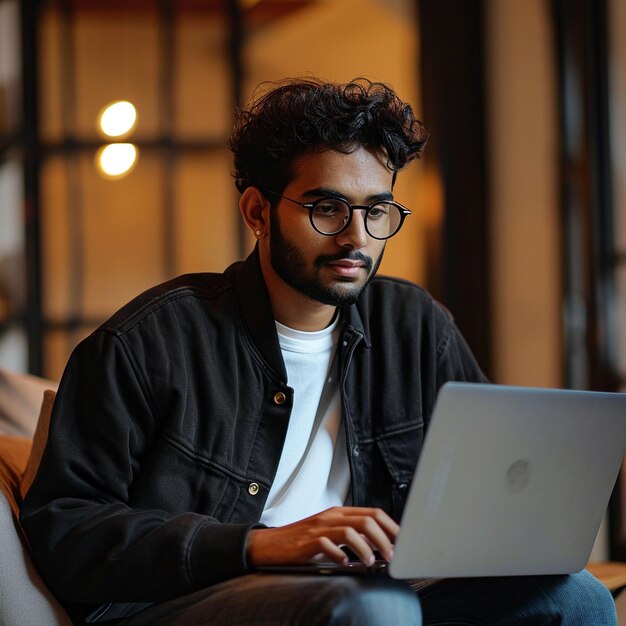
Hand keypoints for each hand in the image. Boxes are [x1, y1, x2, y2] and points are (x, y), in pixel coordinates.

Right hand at [246, 506, 397, 566]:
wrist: (271, 544)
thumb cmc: (302, 541)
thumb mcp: (330, 532)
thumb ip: (352, 534)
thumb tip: (379, 547)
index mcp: (339, 512)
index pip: (373, 512)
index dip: (391, 526)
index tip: (402, 541)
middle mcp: (332, 516)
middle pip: (367, 520)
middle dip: (384, 538)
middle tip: (391, 555)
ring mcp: (319, 527)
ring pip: (352, 530)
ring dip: (366, 548)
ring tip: (370, 562)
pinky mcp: (308, 541)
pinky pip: (328, 545)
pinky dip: (341, 555)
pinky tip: (345, 564)